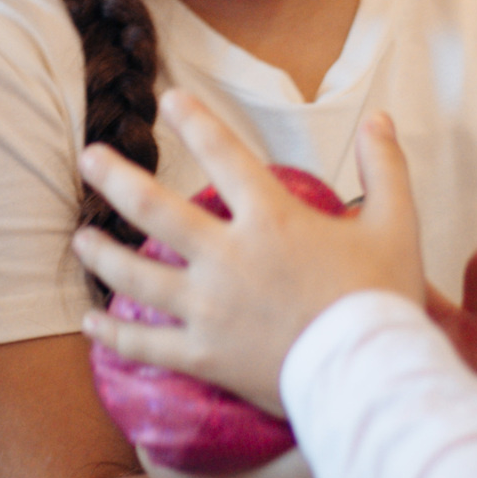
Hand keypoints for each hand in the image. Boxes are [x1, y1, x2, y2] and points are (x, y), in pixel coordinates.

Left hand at [73, 91, 424, 416]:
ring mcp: (210, 309)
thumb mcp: (397, 225)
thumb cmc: (384, 300)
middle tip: (88, 156)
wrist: (370, 379)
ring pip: (136, 276)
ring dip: (103, 253)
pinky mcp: (205, 356)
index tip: (170, 98)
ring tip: (79, 238)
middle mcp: (228, 258)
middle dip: (116, 178)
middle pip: (155, 210)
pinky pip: (147, 345)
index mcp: (271, 219)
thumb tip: (381, 118)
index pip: (224, 155)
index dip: (195, 120)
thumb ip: (385, 168)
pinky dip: (114, 334)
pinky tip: (92, 323)